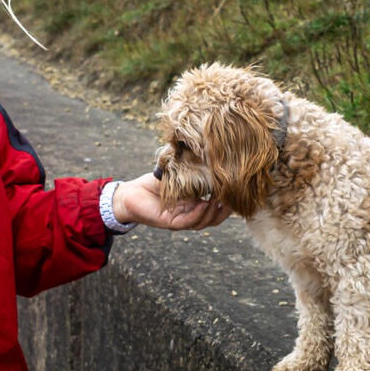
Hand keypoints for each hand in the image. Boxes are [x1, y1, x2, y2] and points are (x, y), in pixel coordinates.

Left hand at [112, 171, 231, 230]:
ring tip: (221, 200)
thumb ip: (193, 166)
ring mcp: (181, 221)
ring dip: (214, 212)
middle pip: (214, 219)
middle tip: (234, 198)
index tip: (238, 191)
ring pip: (204, 222)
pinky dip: (198, 213)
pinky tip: (204, 204)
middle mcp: (190, 215)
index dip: (228, 203)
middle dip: (226, 210)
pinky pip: (188, 222)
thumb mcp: (178, 173)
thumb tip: (209, 148)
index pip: (217, 209)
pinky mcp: (170, 223)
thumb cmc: (155, 183)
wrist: (131, 193)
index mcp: (195, 205)